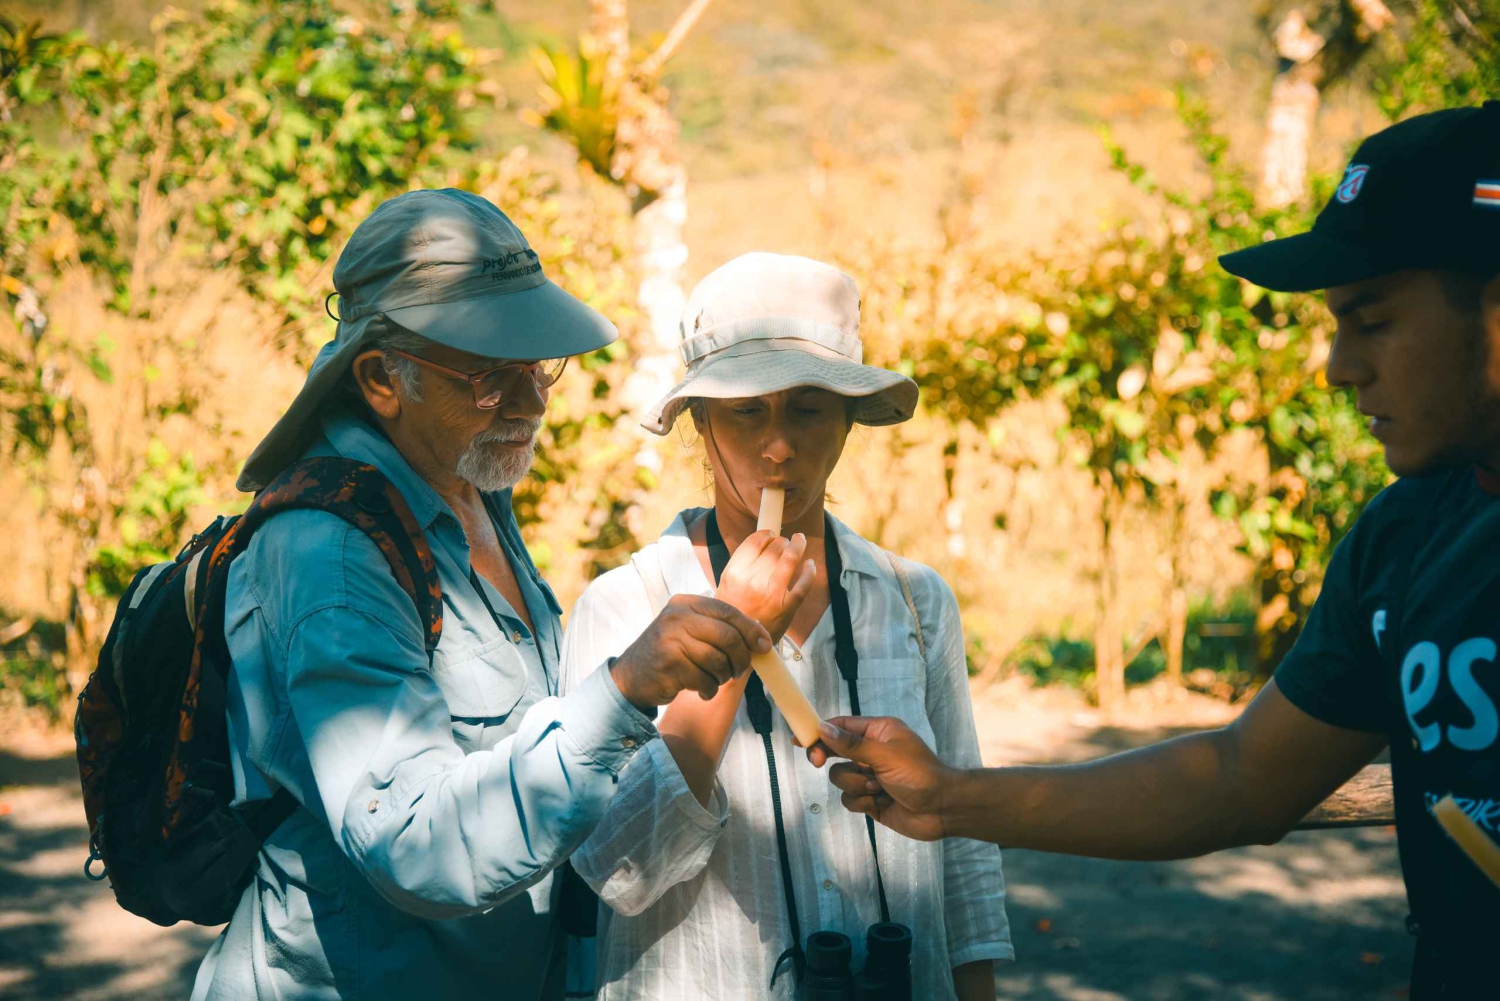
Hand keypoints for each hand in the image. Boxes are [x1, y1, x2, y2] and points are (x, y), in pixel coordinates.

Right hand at [611, 594, 771, 708]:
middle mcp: (677, 617)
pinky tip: (701, 689)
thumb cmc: (670, 653)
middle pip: (728, 637)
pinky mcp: (669, 665)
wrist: (632, 677)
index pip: (728, 612)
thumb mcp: (690, 630)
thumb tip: (760, 634)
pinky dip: (709, 689)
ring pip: (718, 661)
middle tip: (740, 671)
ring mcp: (671, 640)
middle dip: (741, 658)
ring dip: (723, 676)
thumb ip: (719, 627)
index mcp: (686, 603)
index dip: (751, 630)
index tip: (765, 646)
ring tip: (715, 680)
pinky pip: (704, 680)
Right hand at [714, 530, 814, 640]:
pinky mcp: (786, 608)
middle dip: (783, 541)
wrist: (738, 644)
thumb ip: (742, 564)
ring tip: (800, 541)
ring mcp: (771, 594)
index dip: (766, 534)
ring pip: (790, 559)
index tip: (771, 535)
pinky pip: (804, 584)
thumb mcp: (726, 585)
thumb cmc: (734, 612)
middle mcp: (752, 581)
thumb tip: (764, 542)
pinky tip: (810, 565)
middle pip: (774, 548)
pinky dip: (810, 571)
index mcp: (735, 573)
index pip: (755, 541)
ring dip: (798, 546)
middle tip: (785, 543)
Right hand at [813, 716, 957, 841]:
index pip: (841, 727)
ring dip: (856, 785)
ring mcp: (870, 777)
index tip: (799, 738)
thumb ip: (851, 744)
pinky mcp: (870, 799)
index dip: (819, 731)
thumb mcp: (884, 754)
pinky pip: (849, 799)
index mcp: (878, 732)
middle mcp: (872, 752)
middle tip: (815, 761)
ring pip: (840, 778)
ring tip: (878, 787)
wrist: (942, 809)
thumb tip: (823, 728)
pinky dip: (862, 801)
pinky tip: (881, 802)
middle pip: (834, 752)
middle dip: (827, 758)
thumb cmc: (919, 774)